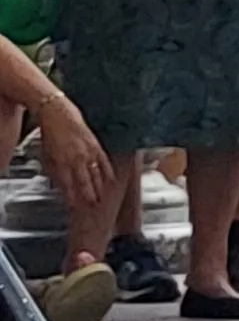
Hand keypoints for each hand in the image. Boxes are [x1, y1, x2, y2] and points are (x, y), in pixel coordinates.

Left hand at [31, 99, 111, 217]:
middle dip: (89, 195)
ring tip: (102, 197)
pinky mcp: (95, 145)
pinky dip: (107, 171)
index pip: (68, 184)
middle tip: (93, 205)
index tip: (75, 205)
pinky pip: (103, 161)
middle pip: (84, 182)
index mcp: (62, 163)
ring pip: (95, 174)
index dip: (72, 196)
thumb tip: (58, 184)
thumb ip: (54, 171)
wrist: (58, 115)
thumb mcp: (47, 155)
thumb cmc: (50, 134)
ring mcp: (88, 152)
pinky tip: (111, 179)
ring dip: (99, 187)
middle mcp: (76, 159)